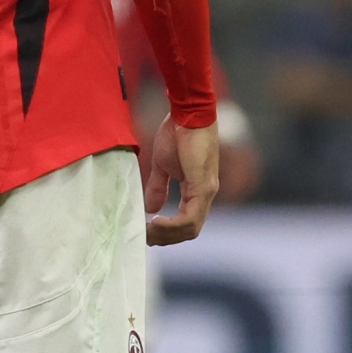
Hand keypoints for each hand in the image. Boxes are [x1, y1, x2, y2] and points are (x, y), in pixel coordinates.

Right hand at [143, 117, 220, 245]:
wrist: (188, 114)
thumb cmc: (177, 134)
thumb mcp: (163, 166)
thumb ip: (158, 187)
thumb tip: (150, 208)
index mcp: (197, 191)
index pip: (187, 222)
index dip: (167, 231)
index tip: (146, 231)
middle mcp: (206, 195)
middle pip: (189, 231)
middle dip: (165, 238)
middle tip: (144, 237)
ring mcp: (206, 192)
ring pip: (191, 228)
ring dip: (167, 235)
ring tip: (147, 231)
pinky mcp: (203, 187)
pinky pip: (190, 217)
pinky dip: (172, 225)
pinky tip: (154, 221)